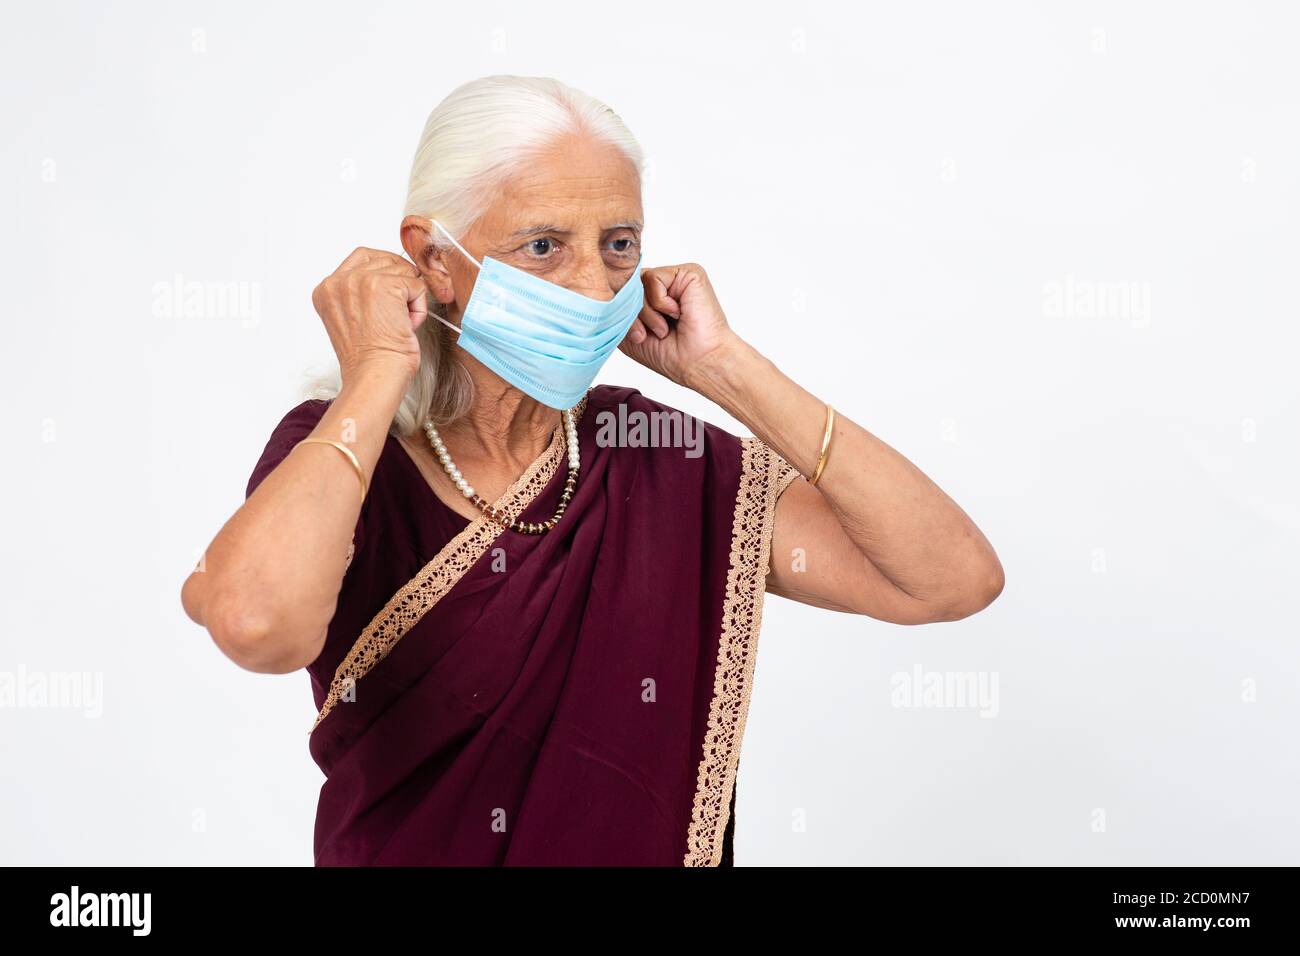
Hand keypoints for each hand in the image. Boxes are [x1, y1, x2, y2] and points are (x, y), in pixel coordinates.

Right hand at [311, 247, 429, 384]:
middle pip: (385, 260)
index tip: (393, 293)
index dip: (384, 271)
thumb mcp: (351, 319)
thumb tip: (390, 277)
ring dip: (409, 298)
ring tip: (398, 324)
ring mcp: (360, 281)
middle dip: (400, 284)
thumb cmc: (368, 360)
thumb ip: (359, 294)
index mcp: (326, 290)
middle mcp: (339, 281)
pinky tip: (406, 326)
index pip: (362, 258)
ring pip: (403, 271)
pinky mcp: (385, 286)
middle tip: (398, 314)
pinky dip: (419, 307)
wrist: (374, 376)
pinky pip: (417, 285)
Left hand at [618, 262, 742, 388]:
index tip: (638, 337)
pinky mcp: (689, 272)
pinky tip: (677, 313)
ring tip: (664, 328)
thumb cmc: (669, 354)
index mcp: (649, 298)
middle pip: (627, 285)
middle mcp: (662, 285)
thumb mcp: (628, 333)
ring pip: (638, 281)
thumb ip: (616, 309)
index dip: (620, 313)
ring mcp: (675, 278)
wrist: (698, 363)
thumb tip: (608, 287)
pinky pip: (654, 278)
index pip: (621, 292)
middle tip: (648, 335)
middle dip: (632, 314)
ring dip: (646, 311)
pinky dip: (660, 302)